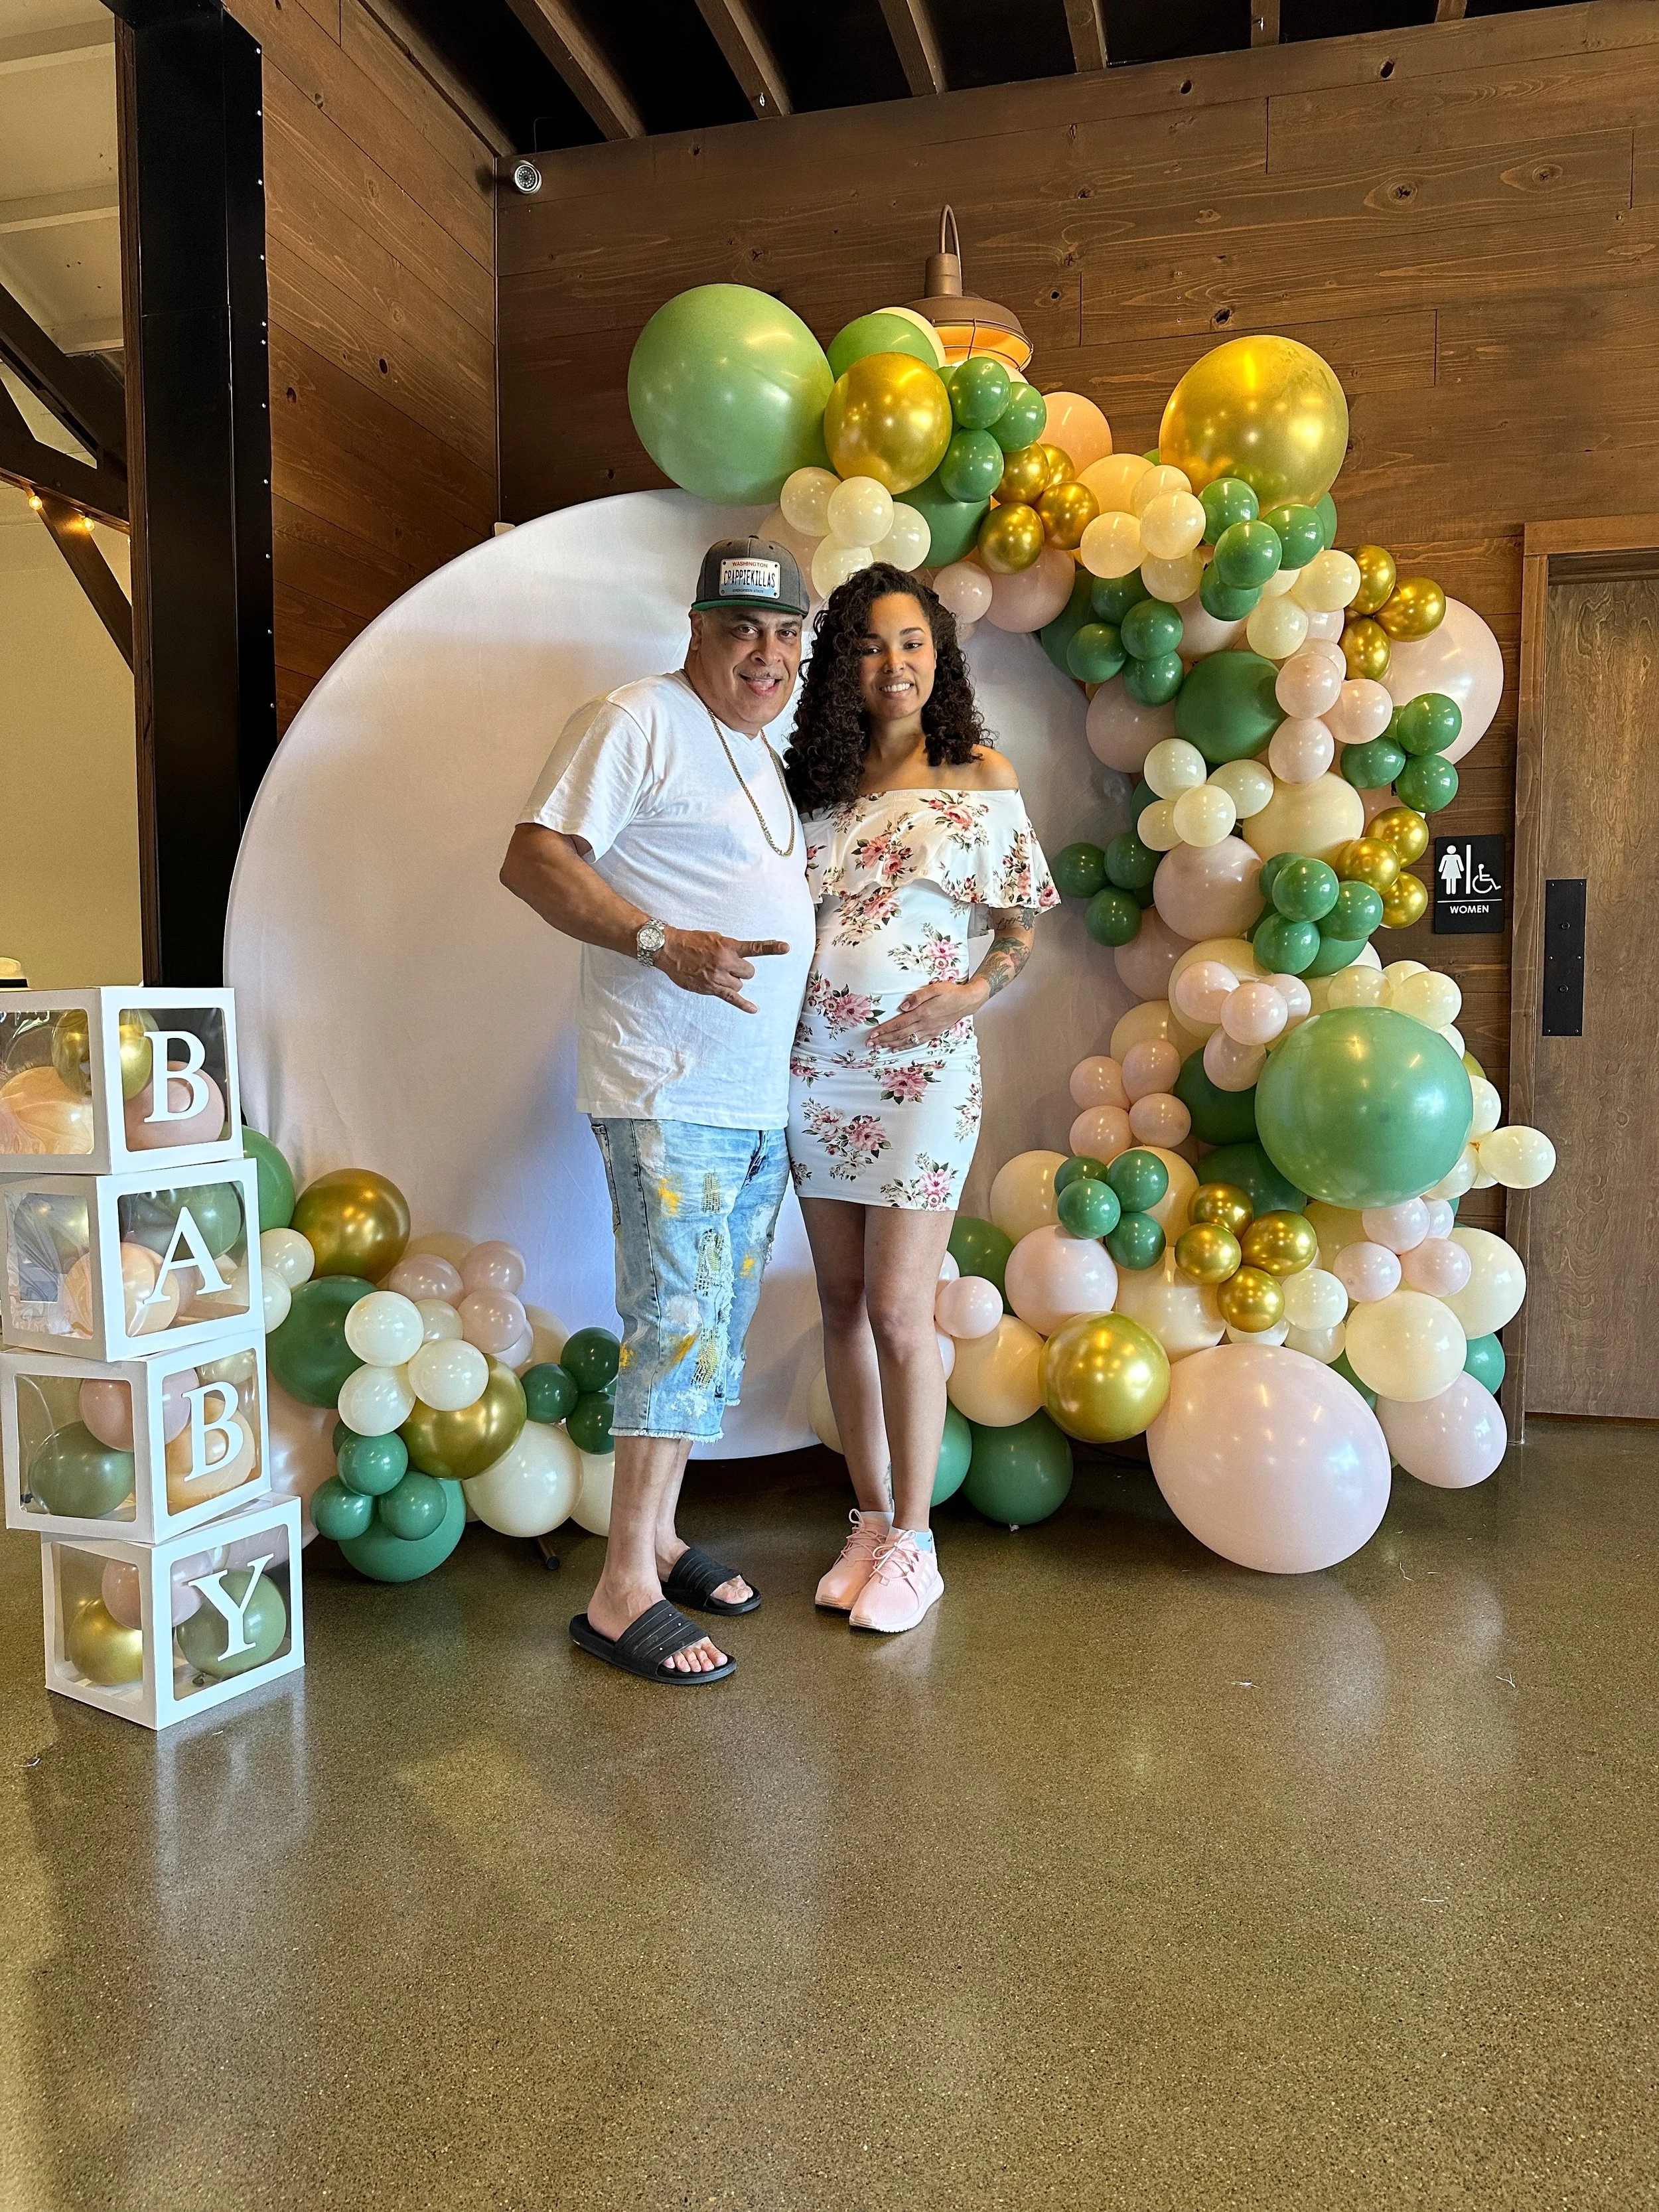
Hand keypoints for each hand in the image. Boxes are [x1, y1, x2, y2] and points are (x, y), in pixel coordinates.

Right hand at [656, 929, 788, 1013]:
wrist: (670, 950)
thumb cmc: (691, 941)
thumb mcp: (714, 937)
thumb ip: (729, 947)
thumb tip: (740, 955)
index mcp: (728, 946)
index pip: (754, 948)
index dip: (771, 948)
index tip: (786, 948)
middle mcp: (725, 962)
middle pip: (749, 972)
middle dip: (741, 970)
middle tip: (728, 966)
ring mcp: (718, 977)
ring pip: (739, 985)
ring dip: (733, 981)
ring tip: (717, 974)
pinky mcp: (711, 988)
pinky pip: (731, 998)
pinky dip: (743, 1004)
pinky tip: (754, 1009)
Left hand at [868, 978, 986, 1051]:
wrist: (967, 1001)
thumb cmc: (950, 992)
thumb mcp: (934, 988)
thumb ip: (917, 997)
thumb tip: (902, 1007)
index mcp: (922, 1013)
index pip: (898, 1023)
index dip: (884, 1029)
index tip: (872, 1034)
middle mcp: (924, 1024)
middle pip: (899, 1035)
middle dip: (883, 1040)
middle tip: (869, 1044)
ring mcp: (929, 1030)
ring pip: (906, 1041)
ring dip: (891, 1045)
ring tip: (878, 1048)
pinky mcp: (933, 1033)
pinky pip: (916, 1043)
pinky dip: (904, 1047)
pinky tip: (896, 1048)